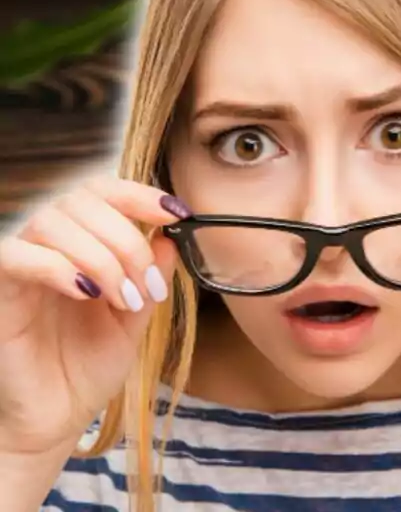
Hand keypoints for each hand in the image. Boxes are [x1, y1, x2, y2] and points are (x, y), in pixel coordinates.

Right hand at [0, 175, 186, 455]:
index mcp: (81, 241)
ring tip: (122, 298)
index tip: (177, 213)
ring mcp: (19, 265)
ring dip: (100, 256)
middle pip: (82, 200)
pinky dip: (58, 266)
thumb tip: (170, 233)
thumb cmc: (89, 365)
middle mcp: (46, 244)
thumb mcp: (136, 315)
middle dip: (127, 239)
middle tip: (146, 286)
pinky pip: (15, 254)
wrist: (57, 418)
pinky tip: (86, 293)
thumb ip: (151, 273)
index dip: (139, 193)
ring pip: (52, 221)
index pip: (101, 190)